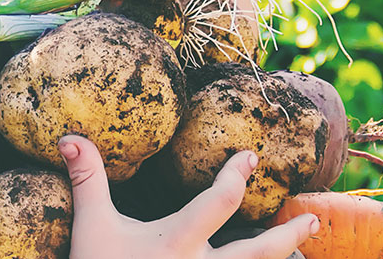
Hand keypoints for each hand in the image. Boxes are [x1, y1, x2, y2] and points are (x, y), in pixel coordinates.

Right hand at [59, 135, 318, 258]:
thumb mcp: (90, 227)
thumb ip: (88, 180)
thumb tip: (71, 136)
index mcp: (177, 242)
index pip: (220, 201)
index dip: (237, 174)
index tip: (250, 158)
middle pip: (257, 250)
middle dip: (287, 233)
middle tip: (311, 217)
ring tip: (303, 247)